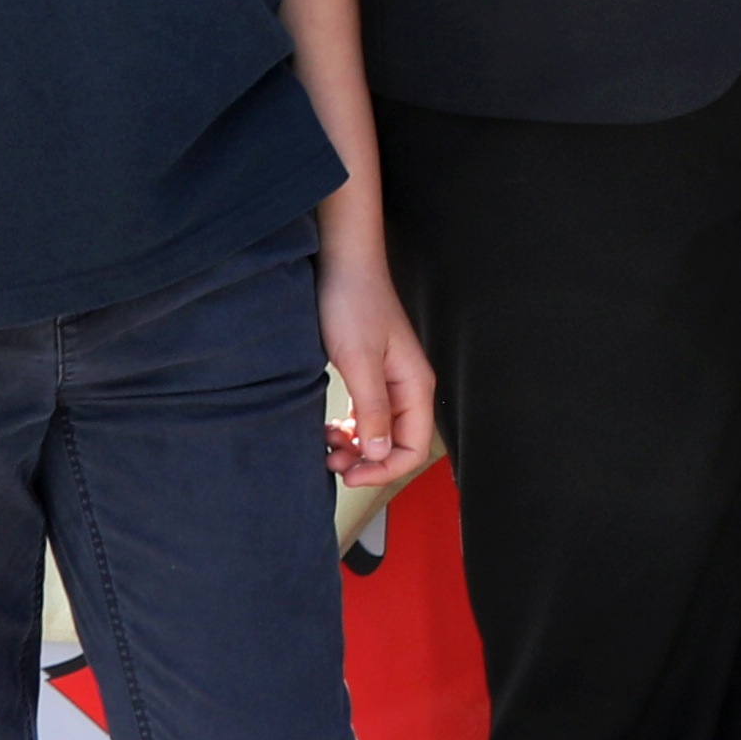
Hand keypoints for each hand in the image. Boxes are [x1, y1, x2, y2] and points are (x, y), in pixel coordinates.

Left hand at [320, 258, 442, 496]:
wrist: (342, 264)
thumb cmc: (353, 304)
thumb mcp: (359, 360)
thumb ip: (373, 408)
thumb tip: (381, 453)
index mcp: (415, 386)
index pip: (412, 448)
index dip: (383, 470)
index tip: (349, 475)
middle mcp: (408, 387)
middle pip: (397, 444)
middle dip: (366, 461)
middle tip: (330, 461)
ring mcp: (391, 381)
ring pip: (380, 432)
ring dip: (355, 447)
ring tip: (325, 444)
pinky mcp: (372, 374)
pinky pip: (367, 416)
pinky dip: (349, 429)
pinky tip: (330, 427)